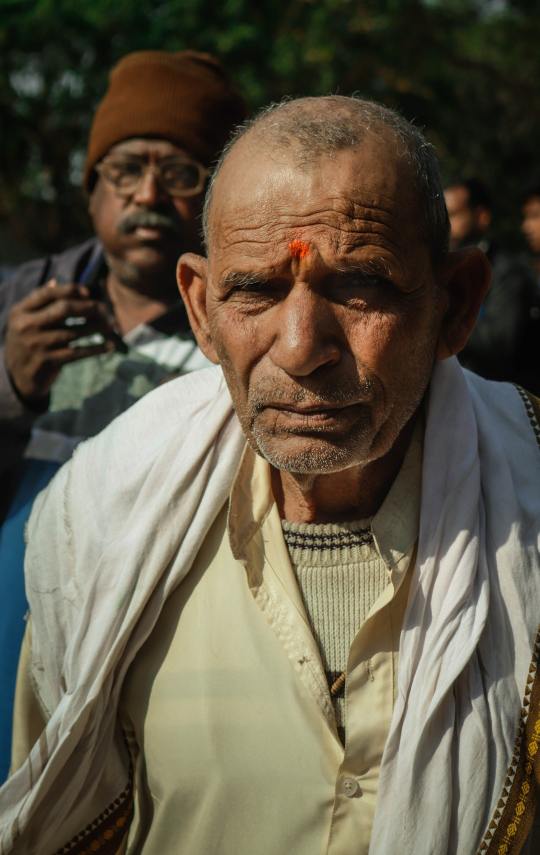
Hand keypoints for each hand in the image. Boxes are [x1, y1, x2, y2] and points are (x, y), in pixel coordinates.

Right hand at [5, 279, 117, 403]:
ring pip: (74, 332)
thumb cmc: (28, 341)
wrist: (17, 375)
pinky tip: (109, 346)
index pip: (48, 294)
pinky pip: (77, 353)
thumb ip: (40, 303)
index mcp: (21, 311)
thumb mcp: (26, 320)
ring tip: (111, 326)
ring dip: (96, 328)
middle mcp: (27, 326)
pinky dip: (96, 349)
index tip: (88, 292)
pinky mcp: (48, 362)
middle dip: (89, 307)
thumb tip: (57, 281)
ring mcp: (37, 345)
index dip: (71, 290)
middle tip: (105, 310)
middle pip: (64, 309)